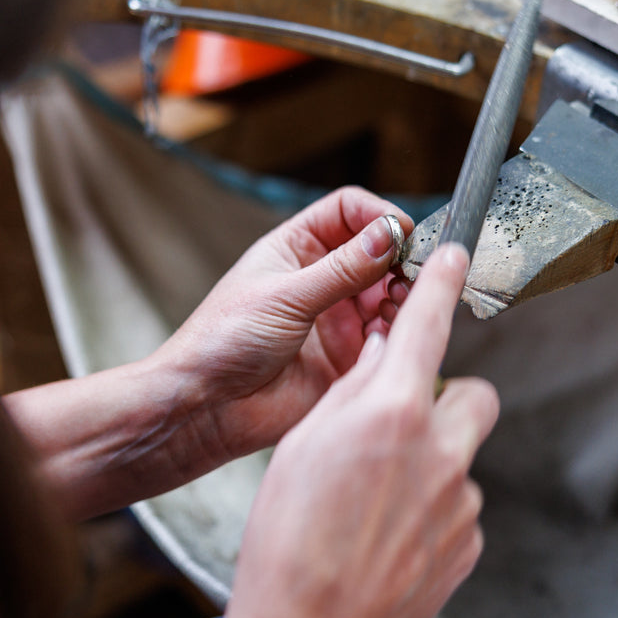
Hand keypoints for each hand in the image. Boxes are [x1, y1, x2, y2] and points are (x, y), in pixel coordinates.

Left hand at [155, 186, 413, 462]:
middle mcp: (321, 280)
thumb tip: (389, 234)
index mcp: (296, 249)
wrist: (205, 405)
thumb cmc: (223, 340)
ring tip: (398, 307)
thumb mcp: (285, 295)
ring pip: (390, 295)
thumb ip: (341, 269)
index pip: (348, 211)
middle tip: (412, 273)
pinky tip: (387, 339)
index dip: (378, 215)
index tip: (402, 230)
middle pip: (378, 253)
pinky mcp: (348, 358)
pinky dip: (397, 334)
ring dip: (402, 297)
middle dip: (399, 259)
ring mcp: (337, 319)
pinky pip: (387, 338)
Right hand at [227, 243, 497, 617]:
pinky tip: (382, 542)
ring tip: (367, 510)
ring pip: (457, 458)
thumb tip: (377, 358)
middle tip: (398, 426)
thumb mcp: (302, 445)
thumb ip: (349, 393)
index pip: (425, 326)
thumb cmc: (288, 541)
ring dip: (426, 466)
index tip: (454, 257)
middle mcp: (439, 449)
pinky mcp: (466, 544)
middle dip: (444, 399)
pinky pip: (455, 508)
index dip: (440, 283)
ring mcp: (459, 501)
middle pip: (470, 395)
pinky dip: (427, 514)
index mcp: (390, 412)